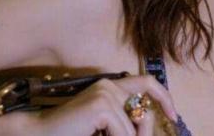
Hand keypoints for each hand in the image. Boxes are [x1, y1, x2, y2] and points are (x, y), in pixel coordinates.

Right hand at [30, 74, 178, 135]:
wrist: (40, 134)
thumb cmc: (73, 133)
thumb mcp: (106, 128)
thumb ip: (126, 122)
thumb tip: (147, 116)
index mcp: (111, 87)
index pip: (147, 82)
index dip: (164, 97)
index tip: (173, 115)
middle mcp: (110, 85)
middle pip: (144, 113)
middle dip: (140, 133)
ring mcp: (105, 93)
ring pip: (133, 129)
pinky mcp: (102, 105)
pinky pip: (123, 133)